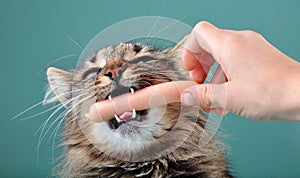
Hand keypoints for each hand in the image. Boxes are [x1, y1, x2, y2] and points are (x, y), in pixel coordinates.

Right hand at [181, 21, 299, 120]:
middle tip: (200, 86)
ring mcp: (252, 48)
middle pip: (209, 46)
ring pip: (223, 57)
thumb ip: (202, 96)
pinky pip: (236, 63)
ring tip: (215, 102)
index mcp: (229, 44)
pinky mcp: (260, 57)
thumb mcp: (228, 97)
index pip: (199, 33)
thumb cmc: (272, 92)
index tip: (190, 70)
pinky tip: (229, 100)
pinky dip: (228, 78)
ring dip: (214, 79)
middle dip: (200, 68)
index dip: (189, 51)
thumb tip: (186, 96)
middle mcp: (240, 41)